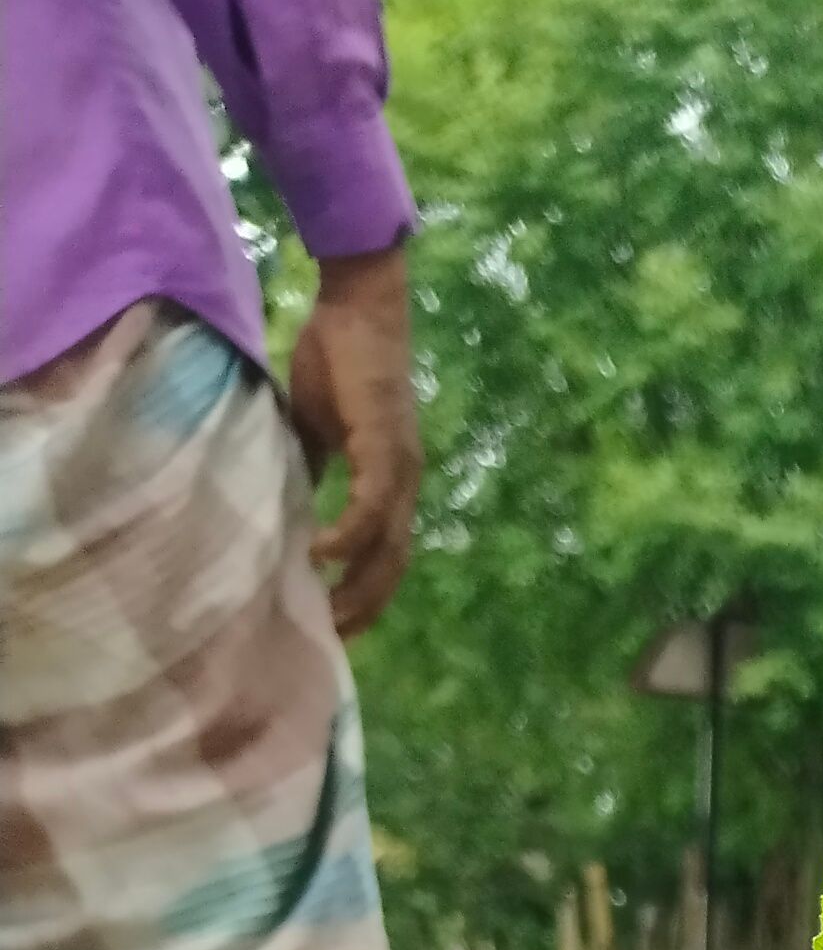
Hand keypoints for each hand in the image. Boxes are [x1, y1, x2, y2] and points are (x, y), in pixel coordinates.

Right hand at [284, 245, 420, 638]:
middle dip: (364, 608)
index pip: (384, 556)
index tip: (336, 625)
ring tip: (328, 613)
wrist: (358, 307)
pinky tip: (322, 557)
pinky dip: (349, 536)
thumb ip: (311, 465)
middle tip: (334, 642)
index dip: (364, 593)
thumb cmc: (336, 359)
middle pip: (392, 567)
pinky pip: (372, 506)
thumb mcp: (316, 427)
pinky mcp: (385, 447)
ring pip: (387, 548)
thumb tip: (291, 499)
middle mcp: (404, 484)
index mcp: (390, 483)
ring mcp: (400, 468)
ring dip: (359, 586)